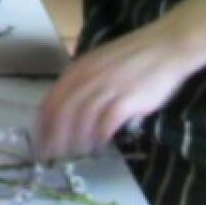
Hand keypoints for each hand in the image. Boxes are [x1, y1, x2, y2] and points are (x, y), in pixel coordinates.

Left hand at [34, 22, 199, 160]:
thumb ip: (82, 82)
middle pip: (62, 114)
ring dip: (76, 142)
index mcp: (77, 70)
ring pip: (82, 121)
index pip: (50, 102)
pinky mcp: (127, 100)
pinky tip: (97, 148)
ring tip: (75, 156)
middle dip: (54, 139)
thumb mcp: (98, 63)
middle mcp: (87, 79)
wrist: (166, 46)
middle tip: (52, 157)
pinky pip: (106, 124)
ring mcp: (107, 89)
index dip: (42, 126)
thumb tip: (70, 110)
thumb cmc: (133, 56)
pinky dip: (99, 138)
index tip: (39, 144)